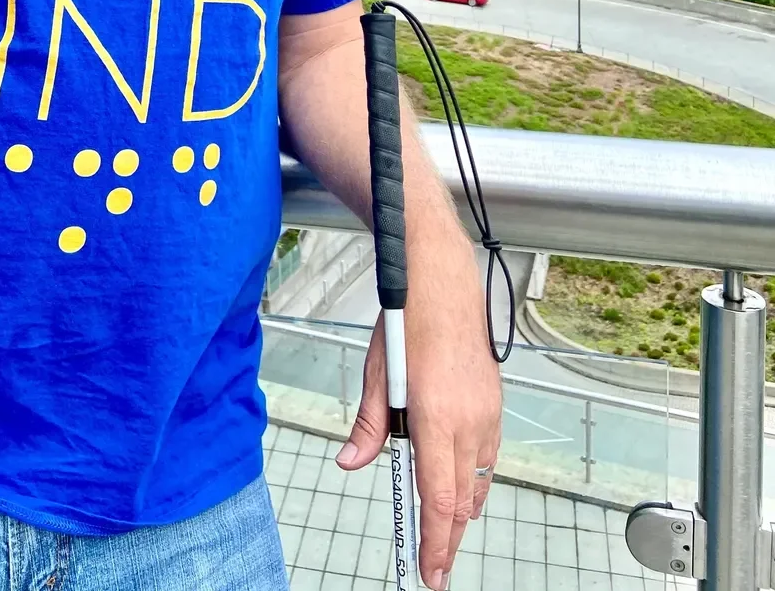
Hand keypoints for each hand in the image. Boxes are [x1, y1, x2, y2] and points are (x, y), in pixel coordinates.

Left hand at [335, 266, 500, 587]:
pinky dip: (475, 481)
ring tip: (446, 537)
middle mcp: (468, 421)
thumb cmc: (408, 322)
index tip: (430, 572)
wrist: (444, 284)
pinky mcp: (494, 405)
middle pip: (462, 499)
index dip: (435, 541)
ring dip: (462, 512)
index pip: (438, 497)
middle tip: (435, 567)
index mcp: (435, 417)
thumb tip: (352, 463)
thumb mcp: (378, 374)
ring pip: (478, 481)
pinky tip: (462, 488)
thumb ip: (368, 426)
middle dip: (449, 538)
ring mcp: (486, 414)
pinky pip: (487, 457)